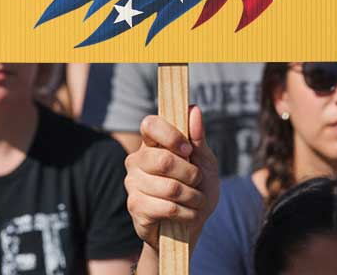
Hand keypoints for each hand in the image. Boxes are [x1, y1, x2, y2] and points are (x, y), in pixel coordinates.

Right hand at [124, 106, 219, 251]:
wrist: (190, 227)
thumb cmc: (197, 188)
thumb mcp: (204, 161)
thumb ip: (198, 138)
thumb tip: (194, 109)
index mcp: (151, 142)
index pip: (150, 124)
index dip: (171, 135)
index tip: (189, 150)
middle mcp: (136, 159)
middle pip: (163, 159)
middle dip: (190, 174)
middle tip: (198, 181)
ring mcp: (132, 183)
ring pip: (169, 187)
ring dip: (192, 196)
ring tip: (196, 200)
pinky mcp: (135, 207)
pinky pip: (166, 207)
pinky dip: (186, 212)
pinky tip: (187, 214)